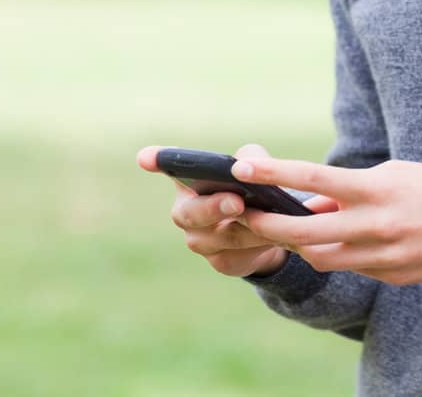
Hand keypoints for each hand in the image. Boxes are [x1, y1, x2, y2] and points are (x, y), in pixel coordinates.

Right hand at [136, 143, 341, 277]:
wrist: (269, 229)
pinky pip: (240, 256)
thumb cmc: (253, 188)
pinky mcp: (222, 263)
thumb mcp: (255, 167)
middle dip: (215, 207)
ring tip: (272, 218)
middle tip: (236, 201)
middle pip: (191, 213)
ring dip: (250, 227)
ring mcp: (200, 242)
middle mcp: (186, 213)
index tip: (145, 157)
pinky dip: (260, 246)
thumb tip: (245, 167)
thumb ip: (251, 159)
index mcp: (189, 182)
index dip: (158, 162)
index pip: (170, 168)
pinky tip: (277, 237)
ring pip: (224, 237)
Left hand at [229, 153, 421, 285]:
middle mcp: (377, 225)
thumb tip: (310, 206)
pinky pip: (352, 268)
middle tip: (246, 216)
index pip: (315, 179)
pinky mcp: (391, 276)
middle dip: (268, 226)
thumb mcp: (393, 176)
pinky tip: (347, 242)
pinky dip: (341, 254)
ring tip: (295, 229)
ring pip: (322, 258)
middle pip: (305, 233)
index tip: (242, 166)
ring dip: (303, 244)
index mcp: (378, 189)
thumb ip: (348, 193)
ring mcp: (384, 256)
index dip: (274, 173)